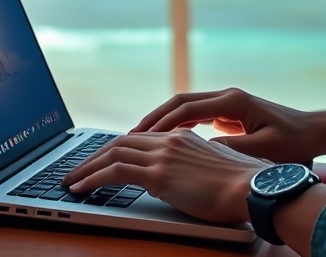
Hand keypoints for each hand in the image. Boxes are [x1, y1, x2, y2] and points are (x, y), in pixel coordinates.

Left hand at [60, 130, 268, 222]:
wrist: (254, 189)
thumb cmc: (245, 186)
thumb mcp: (220, 169)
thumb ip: (201, 168)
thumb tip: (193, 180)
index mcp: (186, 138)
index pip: (142, 137)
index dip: (119, 148)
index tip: (105, 159)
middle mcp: (171, 141)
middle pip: (121, 141)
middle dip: (95, 155)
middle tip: (78, 168)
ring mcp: (164, 156)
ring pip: (112, 154)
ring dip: (87, 167)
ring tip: (71, 180)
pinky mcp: (158, 175)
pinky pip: (114, 172)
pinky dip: (92, 178)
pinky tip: (81, 188)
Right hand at [133, 88, 319, 162]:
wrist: (315, 133)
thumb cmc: (294, 143)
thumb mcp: (262, 149)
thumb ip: (230, 149)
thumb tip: (199, 149)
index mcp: (233, 102)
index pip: (186, 108)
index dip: (161, 123)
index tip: (141, 138)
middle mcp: (228, 97)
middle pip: (181, 102)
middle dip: (154, 119)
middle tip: (130, 137)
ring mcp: (229, 104)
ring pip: (187, 107)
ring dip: (164, 121)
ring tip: (141, 139)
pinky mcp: (231, 113)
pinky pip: (197, 115)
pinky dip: (178, 125)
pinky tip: (167, 141)